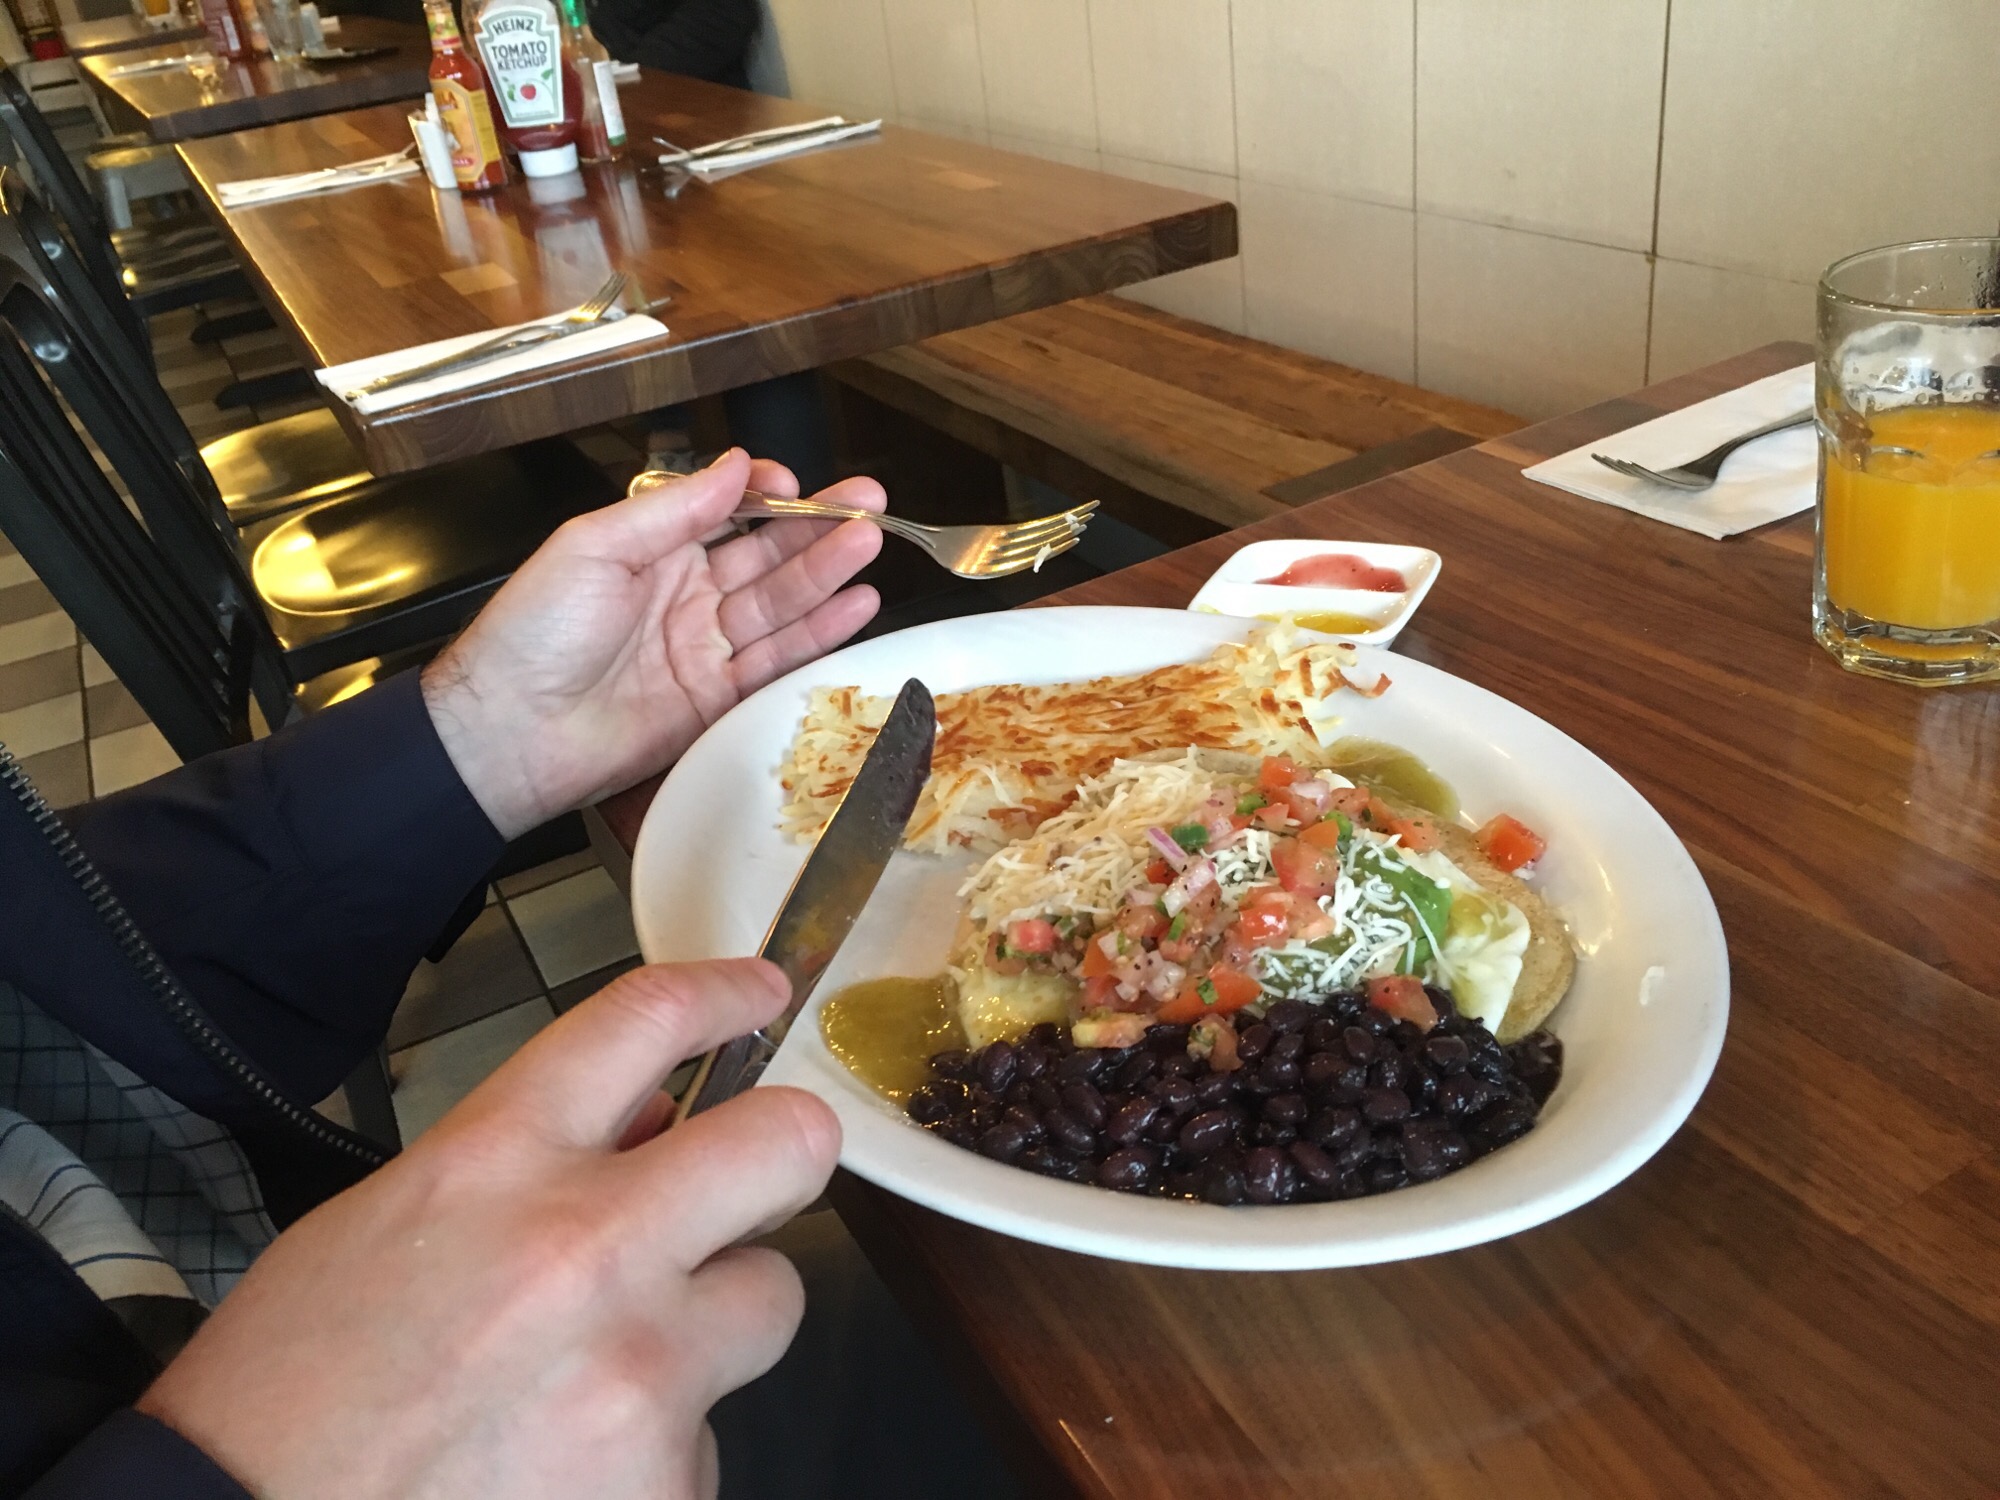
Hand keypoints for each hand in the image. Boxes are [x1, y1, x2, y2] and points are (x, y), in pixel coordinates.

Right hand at [139, 959, 839, 1499]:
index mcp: (495, 1162)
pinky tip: (570, 1465)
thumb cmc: (291, 1394)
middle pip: (784, 1144)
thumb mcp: (387, 1226)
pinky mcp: (667, 1478)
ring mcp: (640, 1370)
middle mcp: (585, 1248)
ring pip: (768, 1302)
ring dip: (712, 1325)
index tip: (760, 992)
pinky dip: (658, 1449)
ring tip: (608, 1374)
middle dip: (787, 1153)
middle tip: (759, 1182)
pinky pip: (710, 1436)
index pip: (643, 1022)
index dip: (721, 993)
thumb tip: (644, 1133)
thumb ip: (524, 1166)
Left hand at [422, 449, 884, 838]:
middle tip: (868, 502)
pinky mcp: (717, 699)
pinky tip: (856, 604)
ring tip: (870, 543)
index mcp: (650, 549)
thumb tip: (734, 465)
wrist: (511, 732)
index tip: (796, 481)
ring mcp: (703, 648)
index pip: (726, 511)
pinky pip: (778, 660)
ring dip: (828, 572)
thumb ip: (674, 509)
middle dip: (818, 527)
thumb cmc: (534, 633)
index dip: (766, 494)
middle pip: (765, 555)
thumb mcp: (596, 545)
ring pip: (780, 603)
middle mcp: (684, 594)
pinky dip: (820, 632)